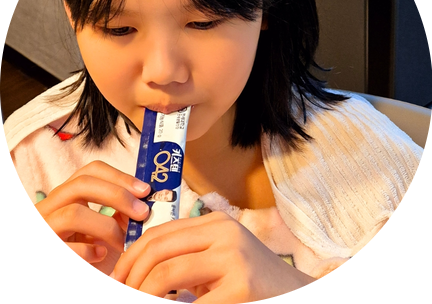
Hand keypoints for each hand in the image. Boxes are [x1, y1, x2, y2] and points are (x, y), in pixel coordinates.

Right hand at [35, 161, 149, 264]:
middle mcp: (48, 208)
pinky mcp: (44, 253)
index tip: (145, 191)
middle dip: (117, 195)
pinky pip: (65, 247)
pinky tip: (101, 256)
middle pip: (81, 184)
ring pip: (72, 214)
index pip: (91, 171)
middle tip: (142, 212)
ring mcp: (44, 229)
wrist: (74, 300)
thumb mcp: (109, 230)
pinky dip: (88, 251)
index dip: (120, 177)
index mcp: (66, 197)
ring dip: (106, 226)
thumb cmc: (93, 259)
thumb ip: (123, 211)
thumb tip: (146, 197)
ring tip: (123, 242)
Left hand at [110, 212, 313, 302]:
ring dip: (142, 293)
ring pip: (166, 272)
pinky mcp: (241, 286)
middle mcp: (224, 232)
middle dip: (130, 276)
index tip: (117, 278)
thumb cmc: (251, 283)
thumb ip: (188, 257)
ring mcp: (233, 257)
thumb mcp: (219, 260)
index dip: (131, 256)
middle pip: (158, 249)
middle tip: (121, 292)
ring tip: (137, 301)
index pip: (161, 232)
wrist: (293, 294)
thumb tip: (139, 271)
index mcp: (216, 222)